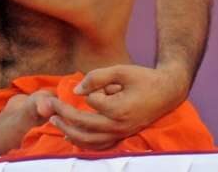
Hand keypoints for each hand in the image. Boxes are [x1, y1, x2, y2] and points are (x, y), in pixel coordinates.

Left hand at [48, 64, 188, 149]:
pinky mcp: (122, 136)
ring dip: (70, 132)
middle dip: (64, 115)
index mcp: (120, 109)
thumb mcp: (121, 70)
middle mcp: (120, 126)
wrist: (167, 92)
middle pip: (85, 125)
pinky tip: (70, 136)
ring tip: (54, 121)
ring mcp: (121, 134)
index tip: (80, 85)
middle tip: (51, 105)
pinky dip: (83, 143)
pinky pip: (100, 146)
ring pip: (90, 141)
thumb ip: (97, 77)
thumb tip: (76, 90)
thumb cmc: (144, 78)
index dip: (85, 91)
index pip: (91, 102)